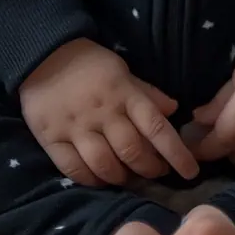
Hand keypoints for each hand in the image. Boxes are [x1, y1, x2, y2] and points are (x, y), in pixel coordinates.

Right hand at [19, 37, 199, 188]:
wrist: (43, 53)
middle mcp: (103, 113)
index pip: (156, 127)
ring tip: (130, 177)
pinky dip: (91, 180)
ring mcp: (76, 127)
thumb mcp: (122, 71)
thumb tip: (174, 110)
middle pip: (132, 152)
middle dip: (150, 169)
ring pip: (105, 165)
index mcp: (124, 93)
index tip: (191, 171)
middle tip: (158, 173)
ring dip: (122, 178)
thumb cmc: (90, 63)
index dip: (176, 152)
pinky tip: (101, 180)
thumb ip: (146, 92)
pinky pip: (74, 169)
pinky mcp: (52, 139)